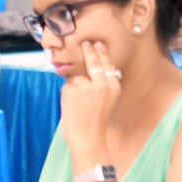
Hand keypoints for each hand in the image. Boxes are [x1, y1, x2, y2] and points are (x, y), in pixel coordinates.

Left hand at [60, 41, 119, 156]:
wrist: (88, 139)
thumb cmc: (96, 122)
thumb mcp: (107, 101)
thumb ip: (102, 86)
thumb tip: (87, 71)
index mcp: (114, 86)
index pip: (108, 65)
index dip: (102, 53)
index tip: (98, 44)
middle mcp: (102, 83)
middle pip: (93, 62)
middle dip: (89, 50)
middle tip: (86, 42)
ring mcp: (86, 86)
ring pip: (76, 78)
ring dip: (73, 88)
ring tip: (78, 106)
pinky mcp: (72, 90)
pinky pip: (67, 87)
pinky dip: (66, 96)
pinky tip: (72, 107)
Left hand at [171, 21, 181, 53]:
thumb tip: (176, 18)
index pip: (177, 32)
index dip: (171, 31)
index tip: (168, 29)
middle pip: (175, 40)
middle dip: (170, 38)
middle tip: (167, 35)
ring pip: (176, 47)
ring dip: (171, 44)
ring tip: (169, 40)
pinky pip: (180, 51)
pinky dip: (176, 49)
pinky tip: (174, 46)